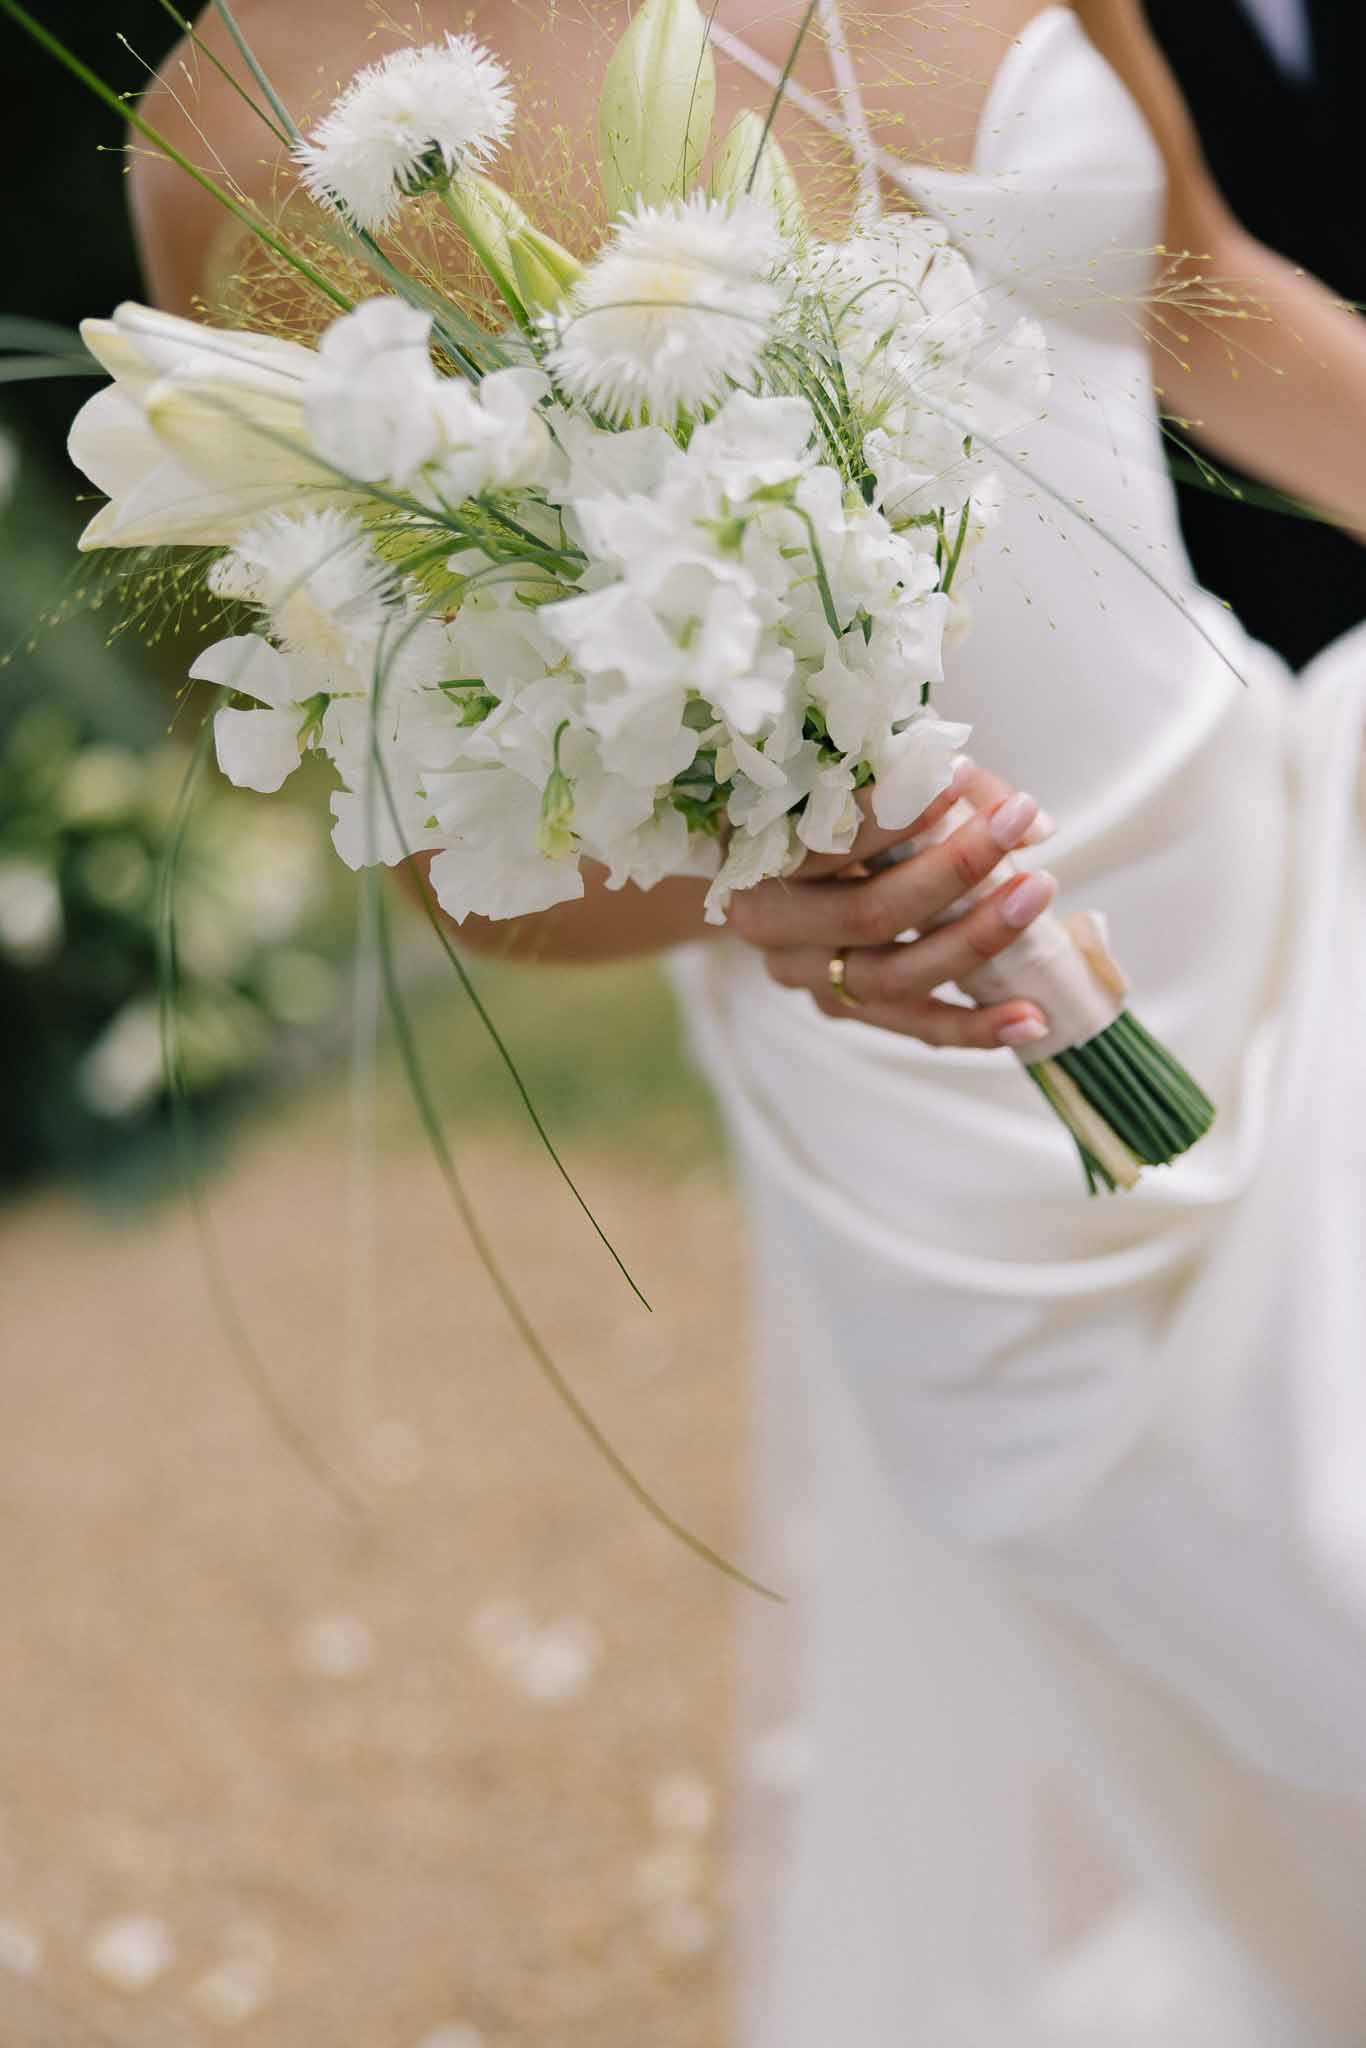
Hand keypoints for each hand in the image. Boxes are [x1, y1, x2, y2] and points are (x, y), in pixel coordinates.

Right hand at [727, 760, 1057, 1049]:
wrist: (767, 868)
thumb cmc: (815, 805)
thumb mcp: (851, 778)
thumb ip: (937, 790)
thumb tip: (1034, 826)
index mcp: (755, 854)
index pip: (827, 838)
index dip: (894, 811)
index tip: (956, 773)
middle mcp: (768, 925)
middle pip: (869, 913)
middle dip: (952, 868)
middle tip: (1015, 824)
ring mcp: (804, 975)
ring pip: (893, 977)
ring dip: (976, 939)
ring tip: (1037, 895)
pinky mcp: (839, 1006)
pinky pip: (911, 1026)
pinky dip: (974, 1027)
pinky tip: (1032, 1020)